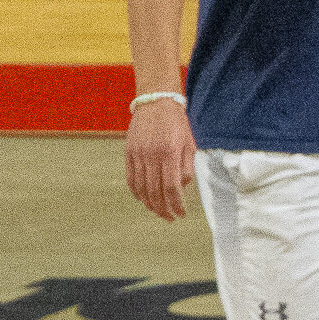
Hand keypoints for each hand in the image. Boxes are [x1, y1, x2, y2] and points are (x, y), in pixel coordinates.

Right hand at [125, 98, 195, 219]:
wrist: (155, 101)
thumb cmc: (176, 124)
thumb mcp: (189, 145)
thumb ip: (186, 168)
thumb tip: (181, 189)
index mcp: (169, 154)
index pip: (172, 189)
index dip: (176, 205)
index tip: (181, 214)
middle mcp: (151, 155)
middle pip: (155, 192)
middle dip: (163, 210)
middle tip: (170, 218)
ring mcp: (138, 154)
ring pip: (142, 188)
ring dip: (150, 204)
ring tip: (159, 212)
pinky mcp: (129, 152)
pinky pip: (131, 178)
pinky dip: (137, 192)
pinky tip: (144, 199)